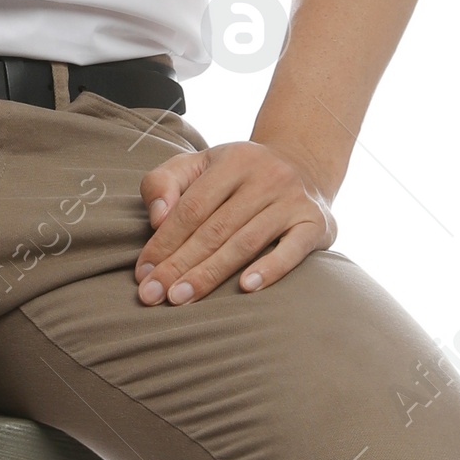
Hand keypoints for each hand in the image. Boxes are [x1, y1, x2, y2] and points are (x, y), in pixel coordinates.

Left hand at [134, 138, 335, 304]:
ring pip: (246, 242)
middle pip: (215, 228)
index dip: (165, 242)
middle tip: (154, 295)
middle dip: (180, 264)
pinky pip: (292, 250)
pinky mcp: (316, 223)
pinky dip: (270, 269)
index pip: (192, 207)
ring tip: (182, 297)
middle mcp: (267, 177)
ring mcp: (294, 200)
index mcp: (233, 161)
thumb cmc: (238, 174)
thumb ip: (164, 183)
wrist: (304, 163)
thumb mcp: (198, 165)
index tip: (143, 273)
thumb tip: (157, 219)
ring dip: (211, 273)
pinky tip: (246, 288)